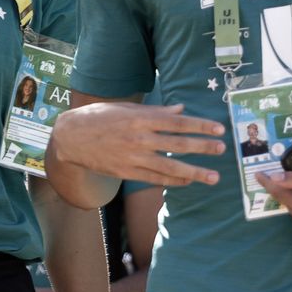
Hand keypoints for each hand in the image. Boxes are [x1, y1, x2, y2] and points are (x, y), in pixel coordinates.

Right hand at [54, 103, 223, 185]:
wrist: (70, 138)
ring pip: (170, 166)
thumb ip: (154, 111)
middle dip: (203, 147)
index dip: (200, 125)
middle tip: (221, 149)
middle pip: (178, 144)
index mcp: (140, 118)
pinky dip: (173, 181)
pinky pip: (155, 179)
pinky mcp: (127, 172)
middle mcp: (139, 138)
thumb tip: (181, 110)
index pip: (177, 122)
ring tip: (213, 176)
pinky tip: (187, 182)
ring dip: (194, 172)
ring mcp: (133, 157)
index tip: (218, 129)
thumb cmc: (98, 118)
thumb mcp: (125, 109)